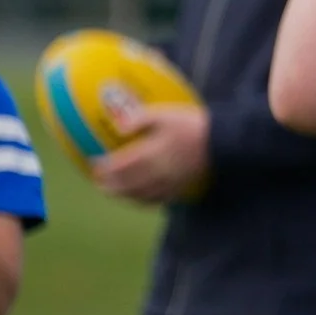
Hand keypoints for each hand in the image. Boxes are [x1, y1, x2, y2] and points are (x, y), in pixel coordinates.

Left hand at [95, 104, 211, 203]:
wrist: (222, 143)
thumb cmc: (192, 124)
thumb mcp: (165, 114)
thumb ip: (140, 118)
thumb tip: (118, 126)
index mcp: (149, 154)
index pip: (119, 166)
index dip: (103, 167)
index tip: (93, 164)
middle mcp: (155, 173)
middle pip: (126, 184)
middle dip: (109, 185)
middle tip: (99, 183)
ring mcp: (168, 184)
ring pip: (139, 195)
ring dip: (123, 195)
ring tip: (115, 192)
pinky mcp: (180, 189)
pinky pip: (157, 199)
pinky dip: (144, 200)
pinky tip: (141, 197)